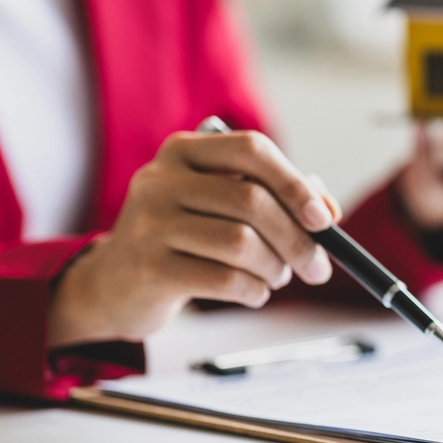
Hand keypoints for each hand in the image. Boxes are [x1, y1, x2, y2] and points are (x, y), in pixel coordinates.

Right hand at [48, 130, 342, 348]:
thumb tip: (328, 212)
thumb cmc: (184, 239)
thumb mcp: (223, 206)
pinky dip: (253, 290)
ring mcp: (150, 223)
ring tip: (276, 277)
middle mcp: (161, 179)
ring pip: (242, 243)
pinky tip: (253, 292)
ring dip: (275, 268)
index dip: (295, 184)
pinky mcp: (150, 269)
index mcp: (184, 151)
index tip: (324, 220)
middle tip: (317, 268)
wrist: (114, 284)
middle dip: (298, 240)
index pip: (252, 150)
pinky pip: (225, 280)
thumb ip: (278, 198)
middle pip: (252, 201)